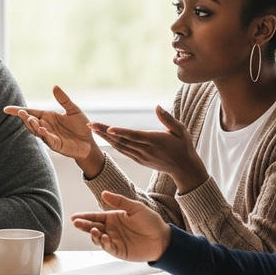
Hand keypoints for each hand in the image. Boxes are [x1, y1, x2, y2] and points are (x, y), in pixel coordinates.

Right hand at [3, 85, 104, 176]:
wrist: (89, 142)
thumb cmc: (81, 127)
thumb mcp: (73, 110)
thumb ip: (64, 100)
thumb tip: (54, 86)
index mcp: (48, 117)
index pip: (31, 112)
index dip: (18, 111)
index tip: (6, 109)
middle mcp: (46, 126)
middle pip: (31, 122)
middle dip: (25, 118)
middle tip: (21, 113)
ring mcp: (50, 136)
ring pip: (36, 131)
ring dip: (32, 126)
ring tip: (30, 119)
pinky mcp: (56, 145)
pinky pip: (48, 140)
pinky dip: (44, 135)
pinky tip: (42, 130)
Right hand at [71, 191, 170, 261]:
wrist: (163, 239)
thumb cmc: (151, 222)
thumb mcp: (135, 207)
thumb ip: (119, 201)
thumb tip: (103, 193)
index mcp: (113, 217)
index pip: (95, 216)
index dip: (84, 217)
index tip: (75, 217)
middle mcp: (111, 229)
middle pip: (93, 227)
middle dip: (83, 226)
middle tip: (76, 223)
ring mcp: (114, 240)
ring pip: (98, 238)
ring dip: (93, 235)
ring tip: (94, 231)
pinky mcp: (119, 250)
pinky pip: (107, 247)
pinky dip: (104, 243)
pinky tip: (105, 238)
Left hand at [90, 105, 207, 193]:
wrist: (184, 168)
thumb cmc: (183, 146)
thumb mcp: (180, 130)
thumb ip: (168, 119)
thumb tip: (157, 106)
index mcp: (154, 141)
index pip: (134, 135)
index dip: (120, 132)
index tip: (108, 128)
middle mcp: (145, 149)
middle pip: (121, 140)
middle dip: (105, 132)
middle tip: (91, 124)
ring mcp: (141, 156)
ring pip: (119, 146)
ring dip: (105, 138)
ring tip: (93, 128)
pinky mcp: (139, 160)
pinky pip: (123, 151)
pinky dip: (112, 144)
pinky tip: (104, 138)